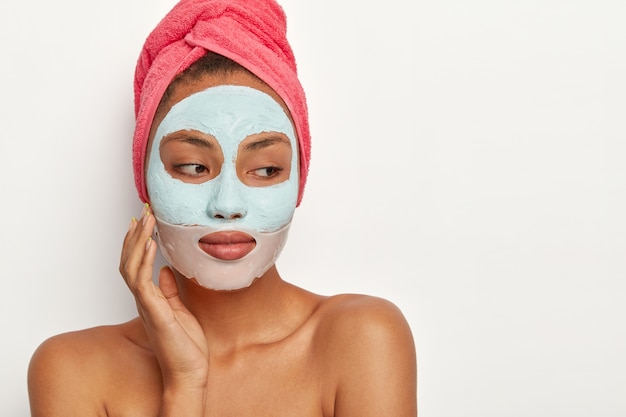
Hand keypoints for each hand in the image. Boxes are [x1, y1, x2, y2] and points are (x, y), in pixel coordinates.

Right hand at [119, 204, 208, 389]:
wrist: (189, 372)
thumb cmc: (185, 345)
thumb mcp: (179, 310)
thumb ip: (170, 290)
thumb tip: (166, 270)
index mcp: (150, 297)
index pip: (135, 264)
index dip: (136, 242)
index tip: (143, 220)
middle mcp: (143, 299)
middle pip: (128, 261)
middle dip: (135, 235)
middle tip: (144, 211)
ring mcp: (146, 305)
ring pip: (130, 267)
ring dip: (137, 242)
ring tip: (146, 220)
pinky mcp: (154, 312)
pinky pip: (142, 283)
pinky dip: (145, 262)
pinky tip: (151, 245)